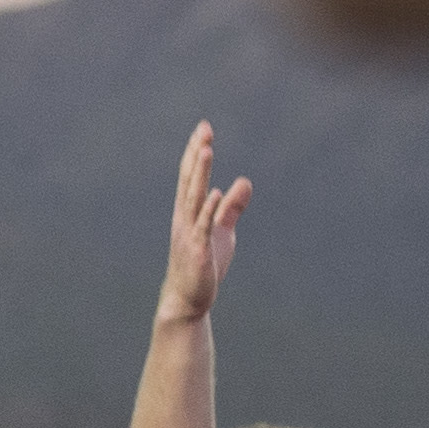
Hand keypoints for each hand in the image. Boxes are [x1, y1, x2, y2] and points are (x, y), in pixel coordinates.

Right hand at [161, 123, 250, 323]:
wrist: (187, 299)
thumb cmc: (203, 265)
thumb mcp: (222, 231)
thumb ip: (231, 207)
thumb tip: (243, 181)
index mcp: (188, 213)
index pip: (191, 177)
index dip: (196, 152)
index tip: (204, 128)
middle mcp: (184, 219)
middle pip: (191, 181)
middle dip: (197, 154)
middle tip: (204, 129)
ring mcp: (189, 234)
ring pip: (194, 199)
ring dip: (200, 175)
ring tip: (206, 150)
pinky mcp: (198, 251)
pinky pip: (203, 227)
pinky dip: (207, 209)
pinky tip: (215, 193)